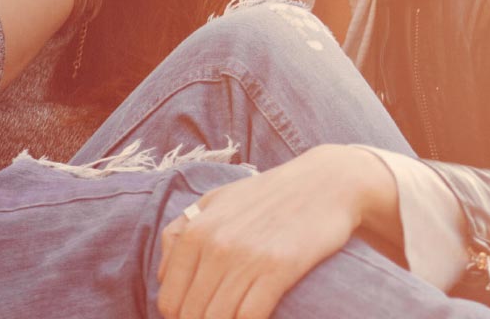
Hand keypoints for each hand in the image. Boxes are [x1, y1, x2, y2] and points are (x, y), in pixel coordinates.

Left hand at [156, 145, 394, 318]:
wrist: (327, 183)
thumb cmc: (270, 195)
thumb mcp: (216, 201)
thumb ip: (181, 233)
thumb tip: (162, 278)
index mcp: (196, 231)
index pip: (170, 300)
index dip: (182, 317)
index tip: (200, 314)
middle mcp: (217, 245)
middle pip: (192, 314)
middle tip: (221, 315)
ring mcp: (248, 257)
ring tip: (237, 315)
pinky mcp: (280, 268)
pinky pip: (249, 316)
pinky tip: (256, 316)